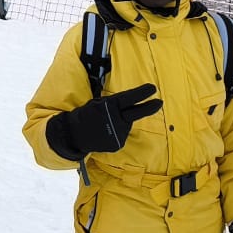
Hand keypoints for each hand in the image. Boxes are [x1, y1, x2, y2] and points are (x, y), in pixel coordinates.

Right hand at [44, 83, 162, 160]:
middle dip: (150, 107)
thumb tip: (130, 101)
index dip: (143, 93)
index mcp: (110, 106)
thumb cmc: (85, 115)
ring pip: (126, 125)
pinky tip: (105, 133)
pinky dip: (116, 133)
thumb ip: (113, 104)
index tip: (153, 88)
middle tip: (160, 102)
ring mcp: (118, 132)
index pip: (130, 98)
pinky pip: (121, 135)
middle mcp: (116, 119)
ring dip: (121, 122)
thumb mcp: (97, 103)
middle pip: (137, 112)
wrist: (73, 135)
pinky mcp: (117, 144)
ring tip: (105, 124)